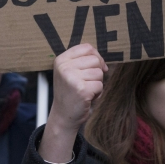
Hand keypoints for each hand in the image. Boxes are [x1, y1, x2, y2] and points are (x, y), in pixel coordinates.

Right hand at [38, 44, 106, 162]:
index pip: (86, 47)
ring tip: (86, 90)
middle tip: (87, 82)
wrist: (63, 115)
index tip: (95, 67)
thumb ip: (82, 61)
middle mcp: (64, 67)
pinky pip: (100, 85)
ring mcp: (72, 78)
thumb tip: (103, 62)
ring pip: (99, 72)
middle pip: (94, 59)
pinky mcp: (81, 90)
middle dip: (97, 71)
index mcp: (61, 60)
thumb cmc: (70, 92)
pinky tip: (88, 97)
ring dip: (97, 83)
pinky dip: (98, 93)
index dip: (95, 56)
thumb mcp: (69, 72)